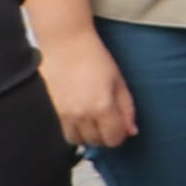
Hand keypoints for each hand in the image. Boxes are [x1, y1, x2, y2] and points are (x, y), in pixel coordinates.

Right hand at [37, 23, 136, 151]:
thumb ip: (127, 109)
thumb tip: (131, 131)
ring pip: (79, 141)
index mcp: (102, 107)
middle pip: (97, 142)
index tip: (120, 125)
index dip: (120, 134)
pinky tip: (81, 117)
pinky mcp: (54, 111)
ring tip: (93, 120)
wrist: (65, 44)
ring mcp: (65, 114)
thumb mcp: (119, 82)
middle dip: (106, 135)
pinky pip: (65, 132)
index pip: (114, 138)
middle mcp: (82, 115)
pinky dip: (75, 130)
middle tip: (108, 120)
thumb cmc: (96, 58)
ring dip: (89, 135)